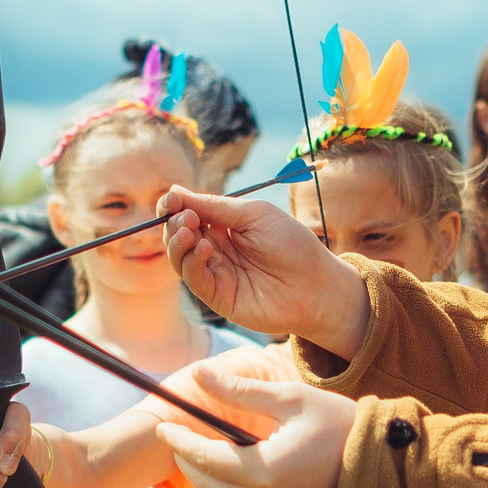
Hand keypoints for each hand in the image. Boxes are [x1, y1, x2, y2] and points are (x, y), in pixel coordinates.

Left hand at [154, 361, 353, 487]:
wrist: (388, 467)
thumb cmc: (344, 426)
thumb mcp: (291, 399)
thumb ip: (240, 390)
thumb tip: (198, 374)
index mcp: (265, 473)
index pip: (204, 458)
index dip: (178, 441)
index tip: (162, 425)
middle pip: (208, 484)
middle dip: (187, 461)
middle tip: (176, 436)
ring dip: (209, 472)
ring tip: (203, 444)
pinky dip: (234, 483)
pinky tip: (236, 460)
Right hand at [158, 187, 372, 356]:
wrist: (316, 285)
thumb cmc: (292, 245)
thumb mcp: (253, 215)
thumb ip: (215, 207)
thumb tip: (176, 191)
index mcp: (224, 225)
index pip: (188, 213)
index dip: (175, 205)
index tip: (171, 197)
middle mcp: (215, 249)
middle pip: (178, 234)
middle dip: (175, 221)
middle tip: (184, 215)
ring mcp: (215, 273)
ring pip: (180, 257)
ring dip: (178, 241)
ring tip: (189, 229)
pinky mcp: (217, 296)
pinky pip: (194, 278)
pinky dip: (192, 261)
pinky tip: (204, 248)